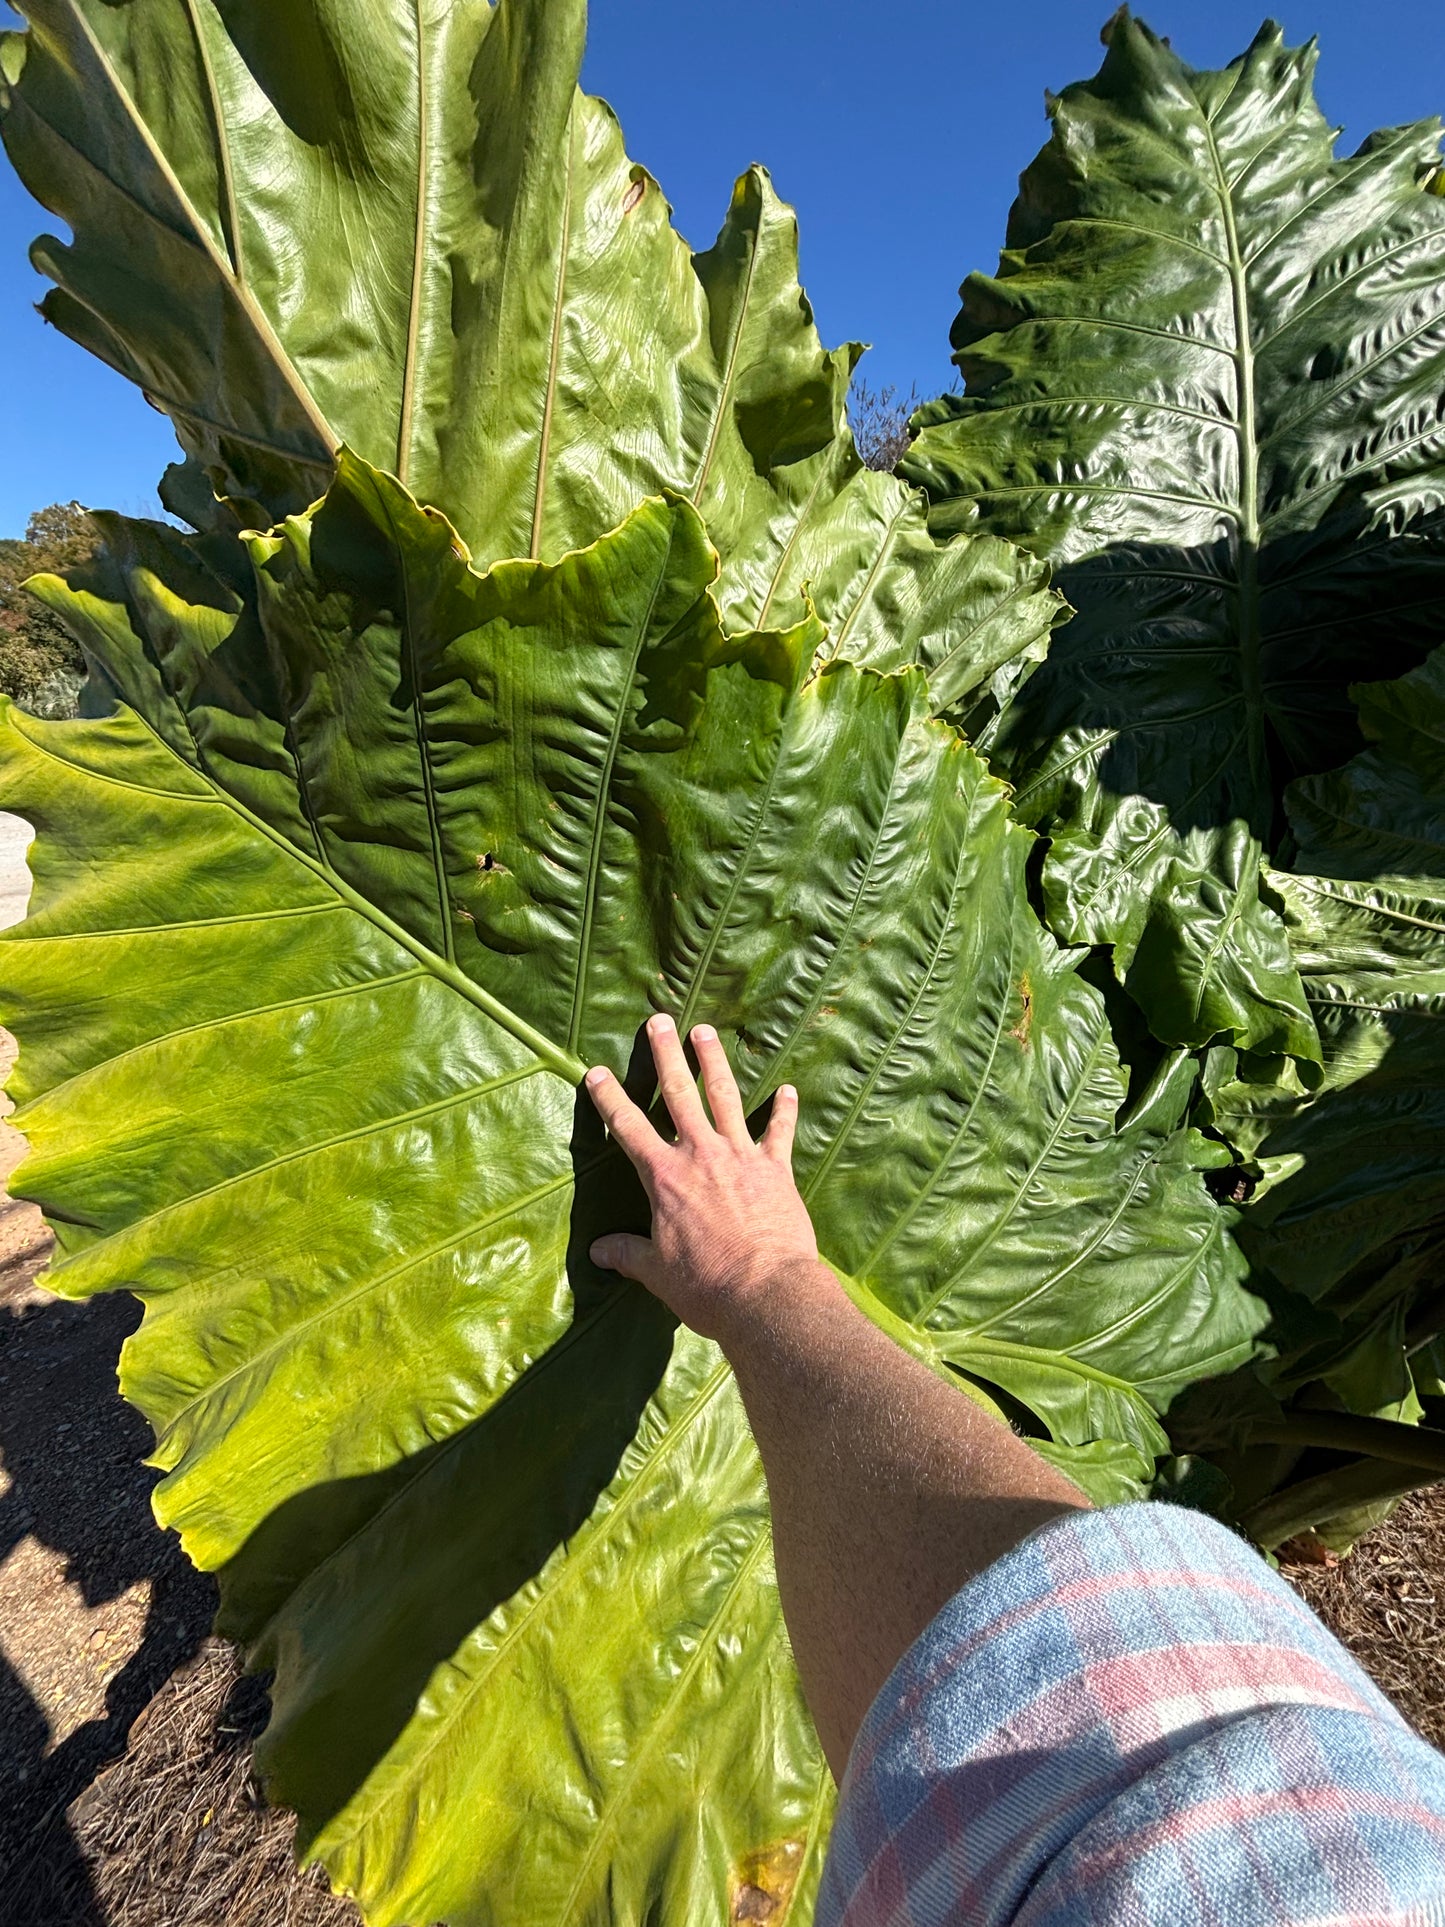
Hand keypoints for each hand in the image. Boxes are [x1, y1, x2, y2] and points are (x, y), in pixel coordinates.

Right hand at [585, 1014, 826, 1340]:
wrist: (766, 1293)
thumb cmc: (705, 1286)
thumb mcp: (657, 1273)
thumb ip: (628, 1254)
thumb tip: (599, 1252)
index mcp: (664, 1177)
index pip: (628, 1127)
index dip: (610, 1098)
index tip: (596, 1071)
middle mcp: (700, 1155)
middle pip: (679, 1094)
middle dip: (666, 1055)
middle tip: (659, 1020)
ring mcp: (741, 1156)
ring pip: (726, 1097)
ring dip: (715, 1062)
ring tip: (706, 1031)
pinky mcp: (776, 1168)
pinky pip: (780, 1131)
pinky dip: (785, 1110)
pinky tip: (789, 1090)